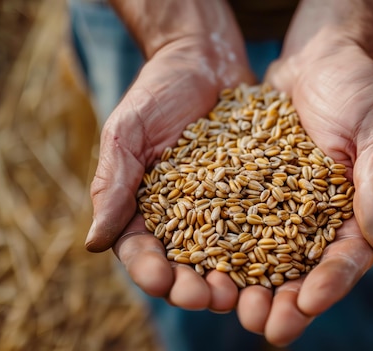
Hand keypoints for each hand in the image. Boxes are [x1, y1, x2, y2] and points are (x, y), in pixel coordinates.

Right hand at [86, 0, 254, 311]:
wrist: (204, 59)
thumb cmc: (156, 92)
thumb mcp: (127, 133)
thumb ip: (111, 184)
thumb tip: (94, 243)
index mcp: (143, 209)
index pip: (141, 252)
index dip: (150, 271)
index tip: (161, 280)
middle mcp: (184, 218)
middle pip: (185, 266)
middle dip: (193, 287)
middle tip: (208, 298)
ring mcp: (222, 210)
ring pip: (225, 257)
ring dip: (231, 280)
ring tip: (241, 292)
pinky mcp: (257, 195)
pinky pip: (263, 227)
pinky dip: (268, 249)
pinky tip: (279, 263)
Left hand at [234, 27, 372, 344]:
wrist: (316, 59)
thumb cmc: (357, 89)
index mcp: (357, 213)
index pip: (346, 259)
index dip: (329, 284)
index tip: (307, 304)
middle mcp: (319, 219)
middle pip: (303, 272)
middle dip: (285, 302)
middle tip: (264, 327)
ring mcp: (283, 207)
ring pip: (266, 258)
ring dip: (249, 286)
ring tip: (227, 305)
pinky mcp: (251, 191)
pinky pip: (235, 222)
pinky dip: (221, 245)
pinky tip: (202, 264)